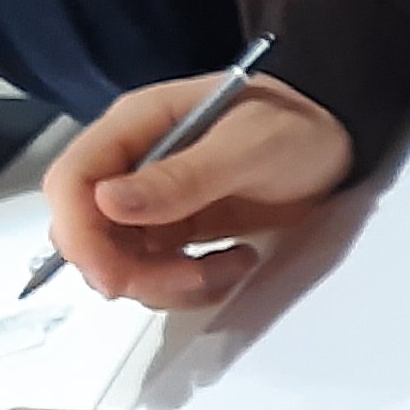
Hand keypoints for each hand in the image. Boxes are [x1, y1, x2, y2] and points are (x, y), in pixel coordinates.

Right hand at [41, 72, 354, 307]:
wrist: (338, 137)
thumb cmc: (297, 125)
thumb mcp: (250, 146)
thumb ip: (182, 176)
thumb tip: (107, 202)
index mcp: (135, 126)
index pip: (71, 181)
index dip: (78, 234)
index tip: (113, 276)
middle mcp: (132, 164)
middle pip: (87, 233)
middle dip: (128, 270)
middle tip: (190, 278)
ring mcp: (150, 201)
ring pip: (120, 262)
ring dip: (167, 283)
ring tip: (231, 265)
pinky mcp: (174, 230)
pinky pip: (156, 273)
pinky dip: (191, 284)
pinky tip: (236, 261)